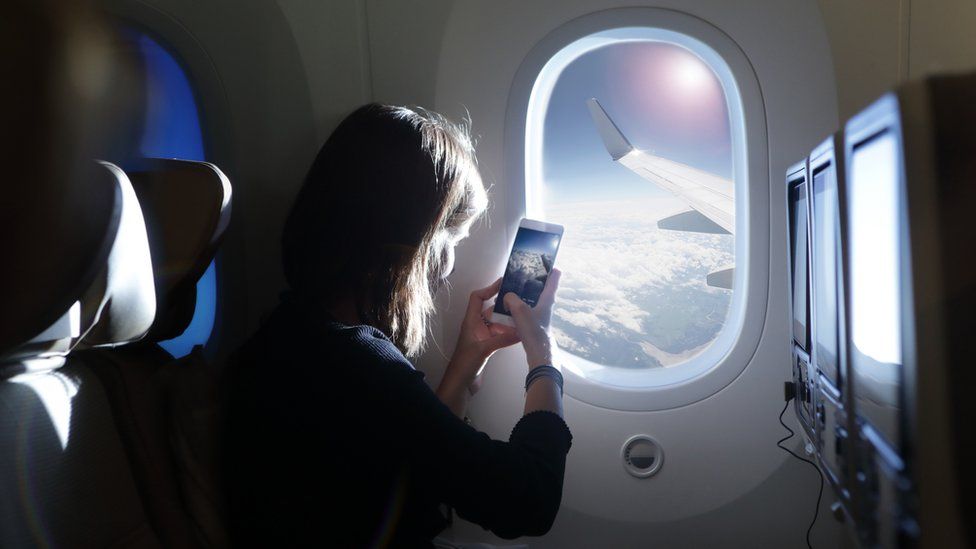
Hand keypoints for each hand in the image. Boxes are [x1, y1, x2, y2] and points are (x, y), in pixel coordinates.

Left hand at [437, 278, 520, 414]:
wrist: (460, 385)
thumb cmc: (465, 364)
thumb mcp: (484, 350)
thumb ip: (502, 339)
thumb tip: (521, 331)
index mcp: (471, 321)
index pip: (477, 298)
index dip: (489, 289)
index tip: (504, 284)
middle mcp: (477, 326)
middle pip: (491, 310)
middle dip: (505, 306)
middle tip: (521, 302)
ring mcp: (482, 337)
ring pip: (497, 324)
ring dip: (509, 322)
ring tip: (524, 318)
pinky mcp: (487, 347)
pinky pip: (500, 335)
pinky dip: (509, 334)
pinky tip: (521, 334)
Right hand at [503, 268, 560, 368]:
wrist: (539, 354)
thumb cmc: (534, 331)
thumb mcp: (520, 310)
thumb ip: (512, 298)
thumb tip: (507, 296)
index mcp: (547, 298)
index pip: (554, 277)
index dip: (550, 266)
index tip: (543, 259)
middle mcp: (546, 304)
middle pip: (541, 287)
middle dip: (532, 279)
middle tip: (520, 272)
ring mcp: (540, 314)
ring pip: (531, 299)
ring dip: (522, 294)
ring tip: (509, 289)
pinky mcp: (533, 323)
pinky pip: (525, 310)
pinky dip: (517, 307)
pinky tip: (506, 308)